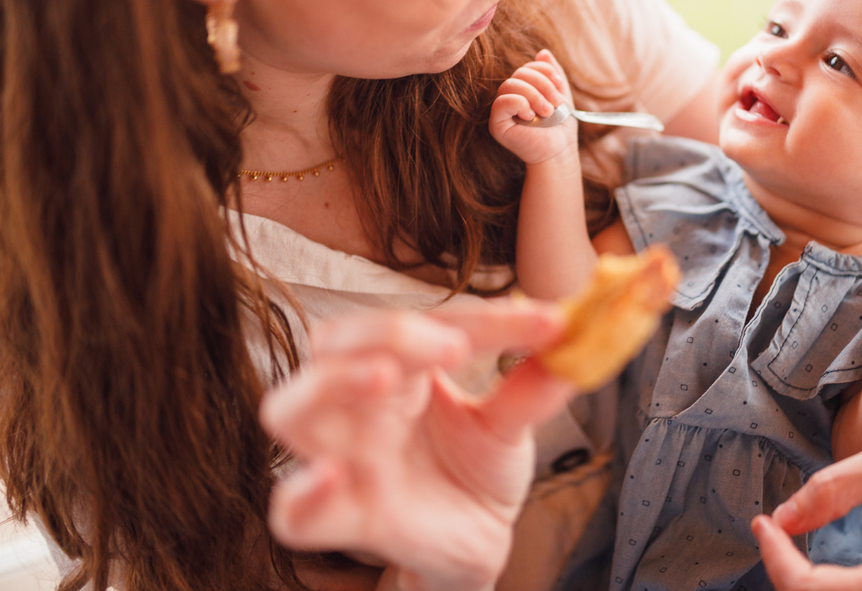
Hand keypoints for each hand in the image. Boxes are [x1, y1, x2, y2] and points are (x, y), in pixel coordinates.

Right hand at [260, 301, 574, 590]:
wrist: (477, 541)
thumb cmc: (477, 472)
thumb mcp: (510, 427)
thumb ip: (532, 389)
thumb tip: (575, 336)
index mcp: (403, 369)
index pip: (427, 325)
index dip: (486, 320)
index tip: (548, 323)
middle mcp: (361, 404)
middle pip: (332, 343)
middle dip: (382, 333)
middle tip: (449, 344)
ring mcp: (343, 457)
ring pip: (287, 409)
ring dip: (329, 384)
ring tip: (384, 379)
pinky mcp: (341, 517)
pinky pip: (289, 509)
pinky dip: (300, 492)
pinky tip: (333, 477)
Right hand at [489, 50, 577, 165]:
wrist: (560, 150)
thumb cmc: (560, 125)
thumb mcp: (560, 94)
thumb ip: (553, 74)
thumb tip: (543, 52)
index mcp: (524, 88)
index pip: (527, 67)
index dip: (544, 71)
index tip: (560, 85)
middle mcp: (510, 96)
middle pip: (519, 73)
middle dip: (542, 85)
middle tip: (555, 103)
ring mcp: (502, 110)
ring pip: (510, 85)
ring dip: (533, 95)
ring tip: (547, 111)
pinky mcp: (497, 124)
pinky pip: (501, 102)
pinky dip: (519, 103)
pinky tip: (530, 115)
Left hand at [752, 379, 861, 590]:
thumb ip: (831, 488)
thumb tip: (781, 519)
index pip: (815, 590)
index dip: (776, 560)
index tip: (762, 525)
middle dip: (786, 577)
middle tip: (772, 539)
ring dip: (806, 586)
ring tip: (788, 554)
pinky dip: (827, 590)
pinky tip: (816, 572)